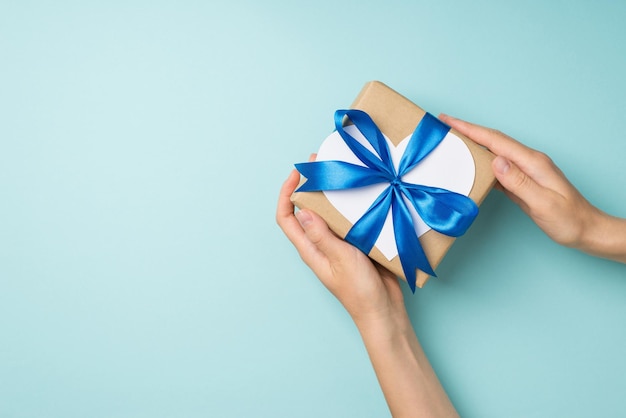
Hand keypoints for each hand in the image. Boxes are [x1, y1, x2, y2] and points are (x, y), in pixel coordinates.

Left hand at [276, 164, 405, 325]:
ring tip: (343, 172)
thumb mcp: (341, 260)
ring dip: (333, 192)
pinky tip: (363, 192)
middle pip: (307, 210)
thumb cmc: (359, 291)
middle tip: (323, 163)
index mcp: (310, 249)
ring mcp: (339, 243)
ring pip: (329, 212)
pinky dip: (352, 204)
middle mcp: (321, 243)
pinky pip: (349, 219)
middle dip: (310, 185)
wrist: (384, 309)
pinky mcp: (357, 243)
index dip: (285, 194)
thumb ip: (322, 236)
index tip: (297, 173)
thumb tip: (301, 210)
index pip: (287, 218)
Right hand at [440, 114, 625, 262]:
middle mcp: (528, 162)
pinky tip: (469, 164)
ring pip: (493, 152)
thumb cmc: (568, 220)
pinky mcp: (522, 181)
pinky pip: (496, 167)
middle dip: (467, 130)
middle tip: (442, 125)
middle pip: (492, 141)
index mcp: (532, 162)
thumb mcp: (543, 203)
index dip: (470, 129)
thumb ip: (518, 181)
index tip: (448, 121)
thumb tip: (495, 161)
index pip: (495, 140)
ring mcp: (525, 171)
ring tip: (450, 141)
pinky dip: (480, 162)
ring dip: (472, 144)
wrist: (586, 230)